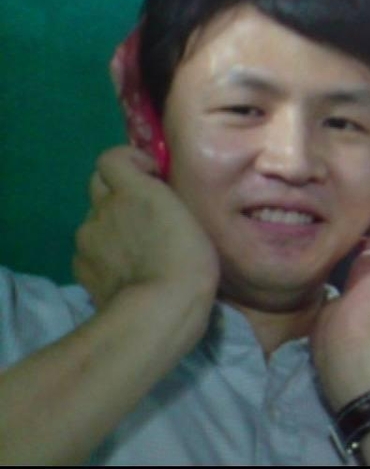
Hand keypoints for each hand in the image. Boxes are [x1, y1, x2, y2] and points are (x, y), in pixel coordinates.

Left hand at [72, 147, 218, 332]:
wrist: (158, 311)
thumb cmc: (188, 260)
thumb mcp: (189, 216)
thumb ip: (163, 199)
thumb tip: (153, 194)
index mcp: (132, 190)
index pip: (111, 157)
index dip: (130, 161)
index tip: (152, 176)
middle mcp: (103, 208)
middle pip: (98, 184)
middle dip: (118, 190)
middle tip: (145, 211)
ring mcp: (86, 239)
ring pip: (94, 219)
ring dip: (112, 223)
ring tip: (137, 248)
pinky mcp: (80, 267)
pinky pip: (89, 249)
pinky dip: (103, 252)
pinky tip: (124, 270)